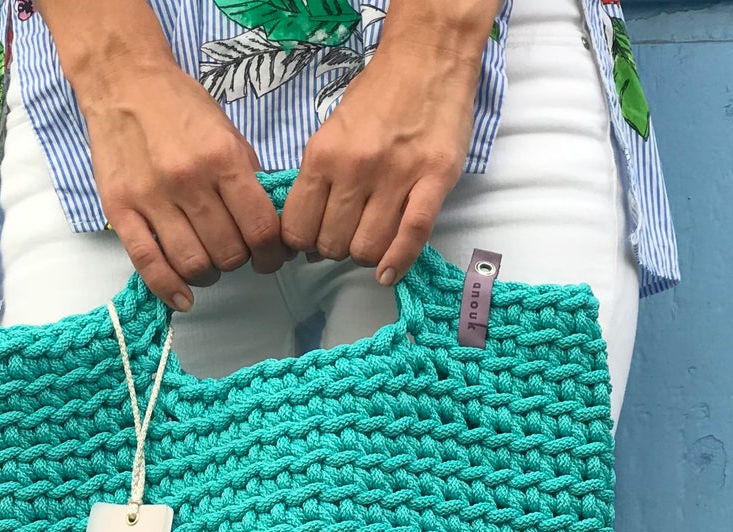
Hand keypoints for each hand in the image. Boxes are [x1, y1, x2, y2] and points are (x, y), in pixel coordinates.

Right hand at [47, 16, 291, 310]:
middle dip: (239, 261)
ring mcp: (152, 197)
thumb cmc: (179, 107)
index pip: (260, 229)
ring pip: (193, 264)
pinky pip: (149, 264)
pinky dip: (170, 289)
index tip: (270, 258)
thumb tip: (268, 226)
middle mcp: (188, 180)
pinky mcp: (121, 209)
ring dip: (209, 275)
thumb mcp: (227, 132)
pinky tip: (184, 298)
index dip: (272, 254)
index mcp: (221, 158)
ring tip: (209, 266)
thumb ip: (247, 178)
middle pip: (228, 252)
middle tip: (235, 252)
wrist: (123, 81)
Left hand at [281, 0, 497, 285]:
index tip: (312, 241)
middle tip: (347, 234)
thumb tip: (306, 235)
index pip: (298, 227)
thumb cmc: (378, 96)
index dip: (302, 244)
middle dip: (335, 249)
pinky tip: (388, 273)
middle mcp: (355, 168)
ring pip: (368, 248)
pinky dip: (397, 262)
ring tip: (371, 239)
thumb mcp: (331, 133)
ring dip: (366, 255)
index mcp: (323, 155)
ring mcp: (397, 176)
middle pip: (332, 244)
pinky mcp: (434, 180)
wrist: (427, 57)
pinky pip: (411, 236)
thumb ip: (319, 180)